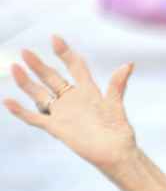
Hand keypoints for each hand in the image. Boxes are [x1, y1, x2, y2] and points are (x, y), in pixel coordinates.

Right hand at [4, 35, 137, 172]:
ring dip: (27, 83)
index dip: (65, 53)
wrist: (115, 153)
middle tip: (25, 51)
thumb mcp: (116, 105)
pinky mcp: (56, 128)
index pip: (75, 67)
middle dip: (39, 65)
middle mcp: (72, 100)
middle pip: (52, 78)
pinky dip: (20, 111)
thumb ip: (117, 85)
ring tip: (14, 67)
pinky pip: (34, 118)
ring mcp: (62, 113)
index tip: (54, 38)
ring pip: (40, 94)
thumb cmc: (119, 130)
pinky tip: (7, 101)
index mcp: (88, 91)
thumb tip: (128, 64)